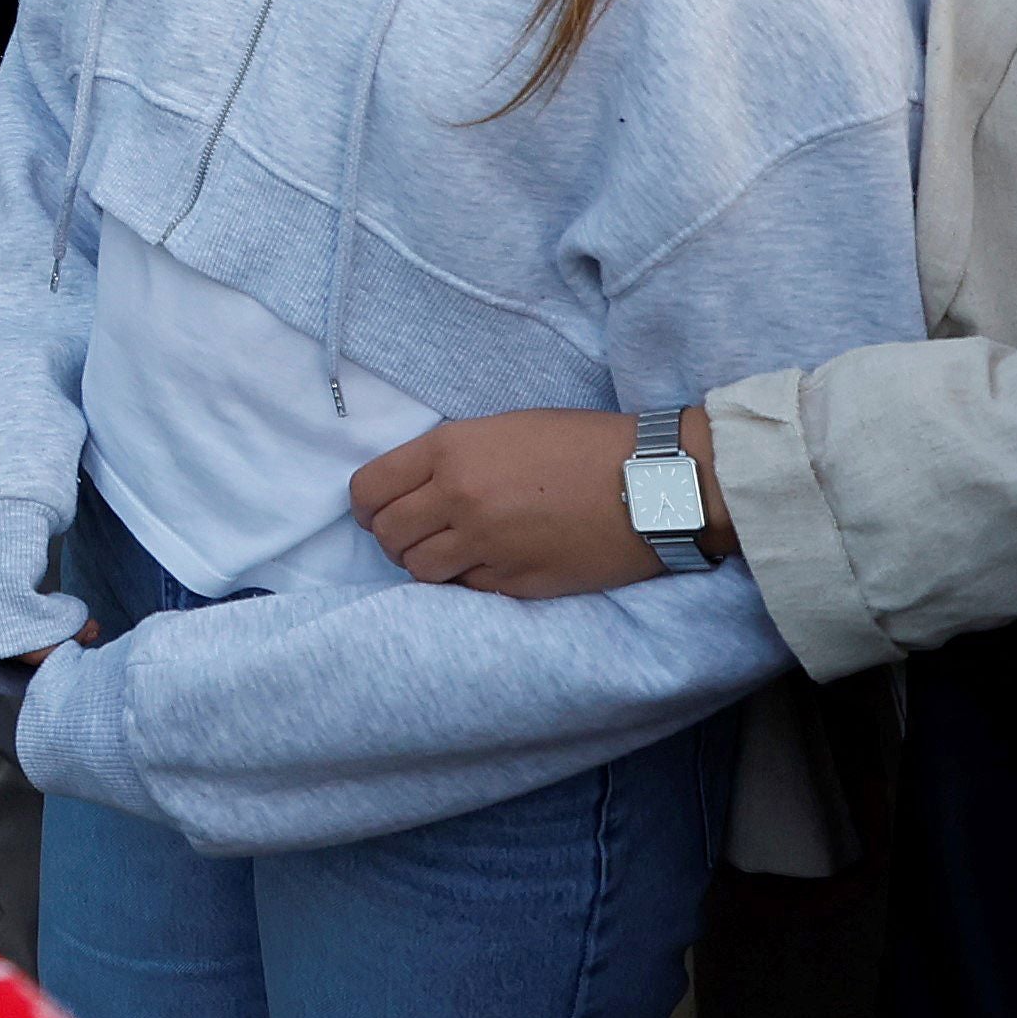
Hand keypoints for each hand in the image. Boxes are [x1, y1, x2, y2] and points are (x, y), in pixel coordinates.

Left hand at [350, 408, 679, 599]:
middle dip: (394, 536)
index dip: (367, 505)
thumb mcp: (505, 428)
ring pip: (417, 570)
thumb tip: (416, 486)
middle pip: (387, 534)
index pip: (368, 489)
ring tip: (452, 551)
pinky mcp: (513, 583)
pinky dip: (467, 580)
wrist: (649, 483)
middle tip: (417, 532)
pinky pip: (464, 589)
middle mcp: (459, 498)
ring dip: (426, 563)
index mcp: (451, 451)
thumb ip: (453, 456)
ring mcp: (485, 545)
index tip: (376, 510)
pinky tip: (492, 562)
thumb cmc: (582, 444)